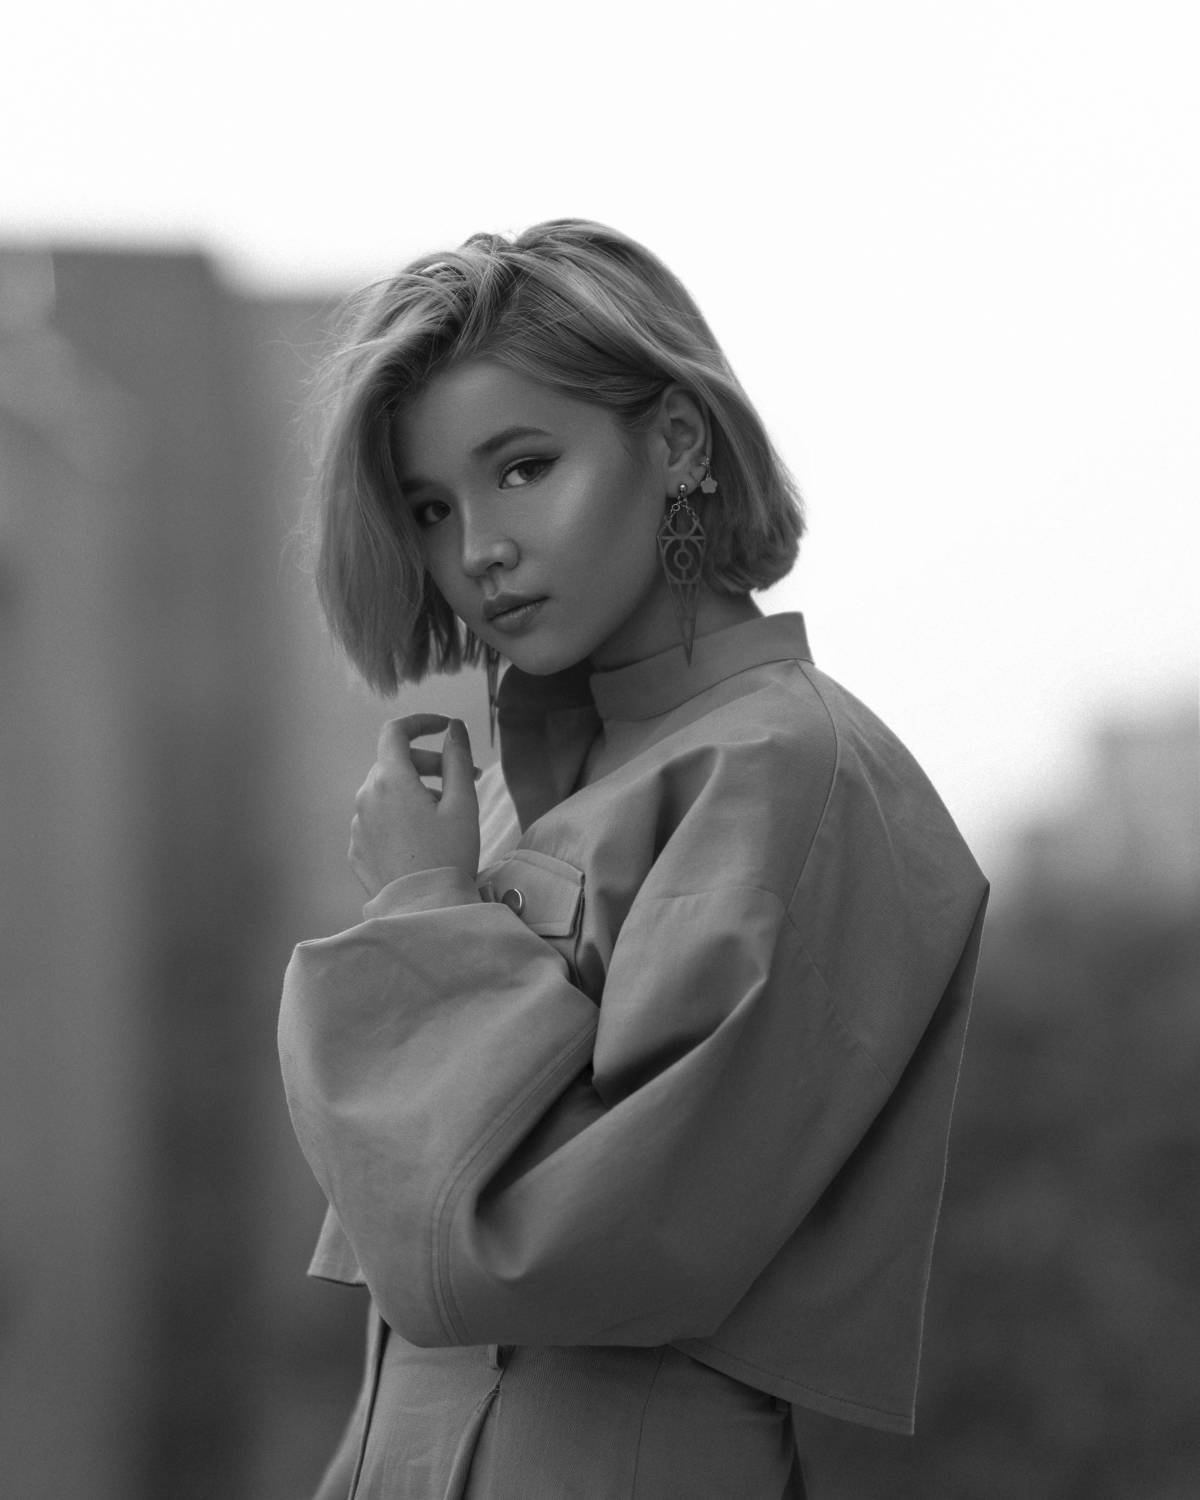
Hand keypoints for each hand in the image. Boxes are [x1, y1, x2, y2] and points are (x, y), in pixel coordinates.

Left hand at [348, 714, 480, 898]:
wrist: (423, 910)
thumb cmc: (448, 854)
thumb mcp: (462, 803)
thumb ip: (457, 758)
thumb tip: (453, 727)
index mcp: (390, 780)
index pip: (396, 731)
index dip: (421, 722)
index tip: (445, 727)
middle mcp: (365, 796)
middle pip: (395, 762)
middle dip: (429, 763)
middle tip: (465, 779)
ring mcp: (357, 824)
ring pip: (386, 791)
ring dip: (415, 790)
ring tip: (446, 812)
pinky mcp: (357, 848)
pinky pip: (378, 818)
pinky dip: (399, 815)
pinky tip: (423, 836)